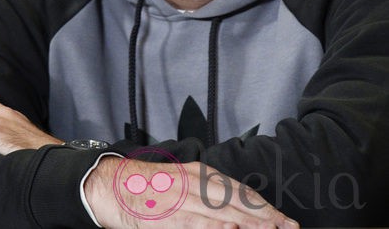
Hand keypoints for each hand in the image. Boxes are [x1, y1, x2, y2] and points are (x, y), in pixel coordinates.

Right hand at [86, 156, 298, 227]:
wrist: (110, 185)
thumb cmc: (147, 187)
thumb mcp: (180, 181)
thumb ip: (207, 193)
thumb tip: (237, 214)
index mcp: (197, 173)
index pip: (239, 191)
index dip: (263, 207)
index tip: (283, 220)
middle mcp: (192, 183)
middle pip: (236, 201)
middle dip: (264, 217)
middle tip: (287, 227)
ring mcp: (179, 199)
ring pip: (221, 212)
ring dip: (248, 223)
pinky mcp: (167, 216)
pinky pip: (195, 222)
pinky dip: (214, 227)